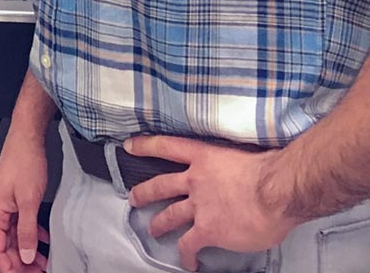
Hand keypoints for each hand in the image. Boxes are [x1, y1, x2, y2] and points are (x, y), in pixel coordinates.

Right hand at [0, 130, 49, 272]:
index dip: (7, 266)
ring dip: (27, 250)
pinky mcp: (16, 199)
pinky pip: (22, 224)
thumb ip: (26, 230)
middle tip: (36, 272)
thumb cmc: (23, 161)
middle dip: (20, 262)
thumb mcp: (28, 200)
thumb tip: (25, 253)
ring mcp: (7, 204)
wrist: (27, 139)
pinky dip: (32, 235)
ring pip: (15, 236)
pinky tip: (43, 241)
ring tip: (42, 263)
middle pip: (6, 244)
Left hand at [126, 135, 298, 270]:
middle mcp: (195, 180)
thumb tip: (243, 180)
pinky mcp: (207, 230)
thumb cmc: (271, 172)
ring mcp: (198, 206)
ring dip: (159, 224)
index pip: (167, 147)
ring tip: (153, 230)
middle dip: (144, 193)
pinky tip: (189, 262)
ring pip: (170, 216)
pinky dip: (186, 255)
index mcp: (205, 157)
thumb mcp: (246, 157)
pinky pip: (189, 244)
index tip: (130, 146)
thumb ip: (233, 168)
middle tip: (134, 198)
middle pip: (161, 186)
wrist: (277, 192)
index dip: (145, 146)